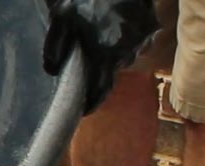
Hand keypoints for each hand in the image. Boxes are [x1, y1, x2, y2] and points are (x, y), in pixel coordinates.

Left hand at [42, 0, 158, 112]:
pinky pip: (136, 41)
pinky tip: (112, 26)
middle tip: (86, 62)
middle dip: (100, 72)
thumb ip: (54, 47)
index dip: (91, 102)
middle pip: (112, 72)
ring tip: (99, 40)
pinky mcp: (152, 25)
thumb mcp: (61, 18)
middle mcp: (128, 50)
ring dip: (113, 54)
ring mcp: (143, 38)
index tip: (83, 110)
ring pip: (125, 56)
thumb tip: (52, 72)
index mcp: (106, 53)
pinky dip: (125, 40)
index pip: (100, 90)